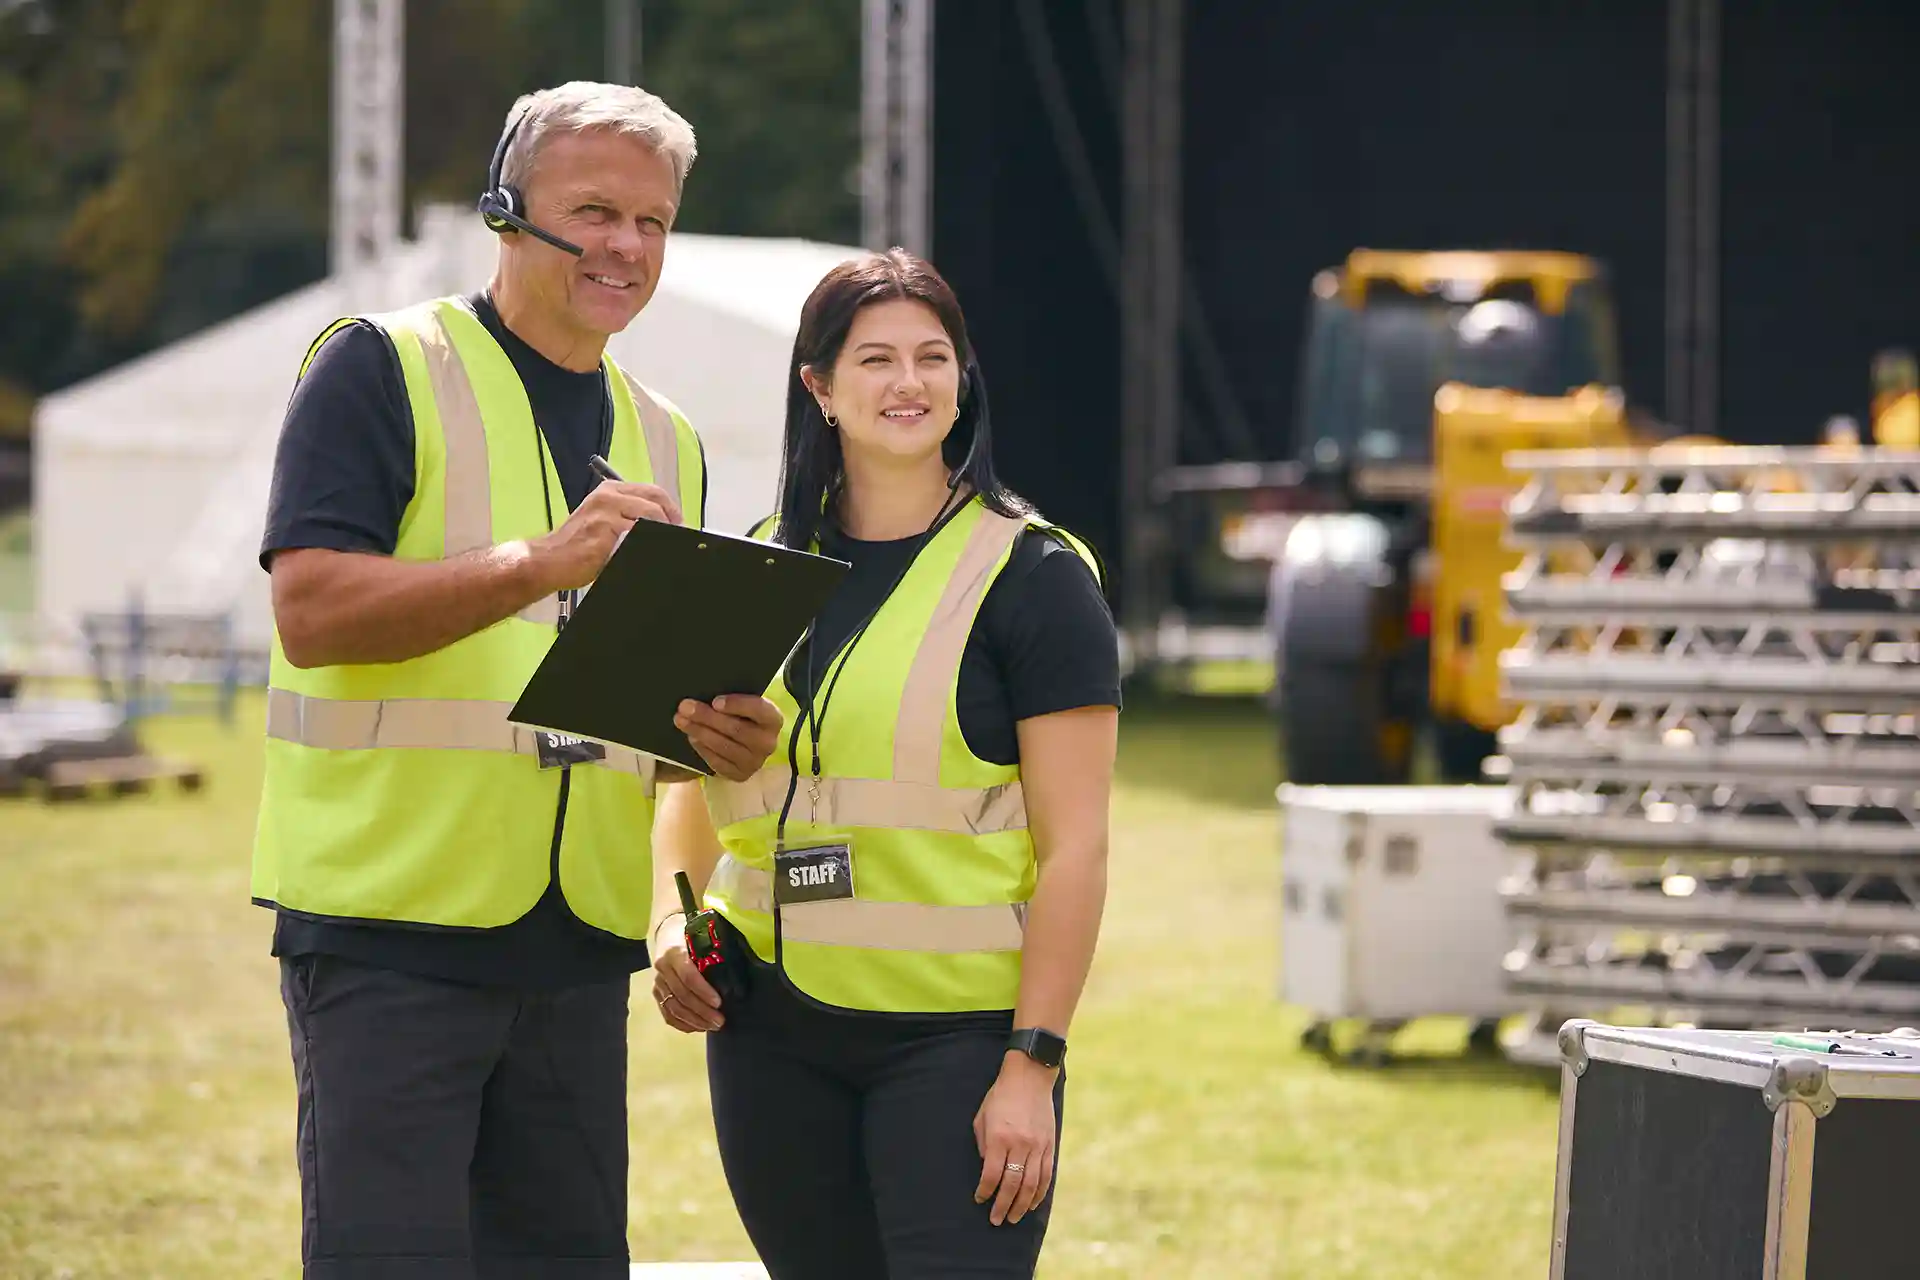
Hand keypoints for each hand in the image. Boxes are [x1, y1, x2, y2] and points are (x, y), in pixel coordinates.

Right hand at [531, 480, 682, 591]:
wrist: (549, 561)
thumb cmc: (578, 548)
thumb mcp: (605, 523)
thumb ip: (630, 519)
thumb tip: (665, 528)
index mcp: (610, 491)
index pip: (653, 492)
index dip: (672, 510)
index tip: (680, 526)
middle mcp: (608, 496)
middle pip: (656, 501)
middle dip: (672, 521)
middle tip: (679, 538)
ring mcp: (606, 511)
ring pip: (650, 518)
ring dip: (661, 535)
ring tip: (662, 549)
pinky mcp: (604, 529)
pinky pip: (637, 536)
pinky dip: (647, 546)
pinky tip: (647, 555)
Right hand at [650, 921, 724, 1032]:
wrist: (666, 931)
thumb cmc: (690, 934)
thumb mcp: (701, 937)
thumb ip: (712, 954)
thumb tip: (734, 978)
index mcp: (675, 952)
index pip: (688, 976)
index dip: (703, 992)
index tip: (719, 1003)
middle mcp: (663, 968)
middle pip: (682, 996)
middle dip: (702, 1012)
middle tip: (720, 1021)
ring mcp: (657, 982)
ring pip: (673, 1008)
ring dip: (694, 1021)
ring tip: (712, 1026)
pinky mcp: (656, 992)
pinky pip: (667, 1013)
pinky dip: (682, 1024)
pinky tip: (697, 1027)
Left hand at [674, 695, 782, 781]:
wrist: (743, 744)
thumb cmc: (741, 717)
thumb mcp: (743, 705)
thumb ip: (731, 700)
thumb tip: (706, 694)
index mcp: (773, 719)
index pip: (758, 710)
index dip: (737, 705)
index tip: (715, 701)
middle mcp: (768, 742)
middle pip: (736, 729)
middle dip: (707, 717)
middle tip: (685, 707)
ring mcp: (755, 761)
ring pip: (724, 746)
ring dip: (700, 732)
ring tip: (681, 720)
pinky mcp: (741, 774)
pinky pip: (718, 762)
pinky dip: (703, 749)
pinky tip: (692, 738)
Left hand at [972, 1052, 1057, 1225]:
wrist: (1029, 1077)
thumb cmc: (1000, 1096)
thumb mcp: (982, 1117)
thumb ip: (984, 1145)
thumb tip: (988, 1170)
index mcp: (1000, 1137)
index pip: (992, 1174)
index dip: (985, 1191)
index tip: (980, 1199)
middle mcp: (1020, 1144)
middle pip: (1012, 1184)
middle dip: (1003, 1205)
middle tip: (996, 1220)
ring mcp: (1038, 1146)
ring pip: (1031, 1184)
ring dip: (1022, 1205)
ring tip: (1013, 1218)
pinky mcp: (1050, 1145)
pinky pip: (1046, 1175)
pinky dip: (1039, 1193)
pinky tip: (1032, 1204)